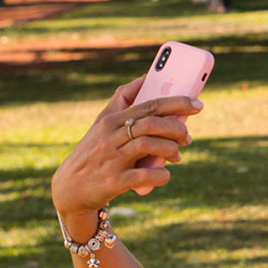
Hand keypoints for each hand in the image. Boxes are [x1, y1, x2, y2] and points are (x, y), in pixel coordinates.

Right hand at [51, 77, 202, 238]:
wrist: (70, 189)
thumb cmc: (94, 152)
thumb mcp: (102, 125)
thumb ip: (122, 102)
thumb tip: (146, 78)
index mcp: (110, 119)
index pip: (149, 103)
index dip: (177, 102)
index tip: (197, 104)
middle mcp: (110, 136)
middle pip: (152, 122)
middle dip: (177, 127)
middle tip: (187, 136)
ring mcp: (112, 158)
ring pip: (150, 144)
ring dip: (171, 150)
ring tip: (177, 157)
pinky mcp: (115, 181)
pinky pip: (145, 176)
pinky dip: (161, 176)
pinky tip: (165, 175)